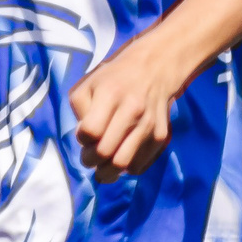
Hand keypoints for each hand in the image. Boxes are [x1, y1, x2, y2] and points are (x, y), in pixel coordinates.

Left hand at [70, 43, 180, 182]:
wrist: (155, 69)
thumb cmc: (114, 79)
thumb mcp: (88, 85)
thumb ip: (80, 111)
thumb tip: (86, 141)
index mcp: (111, 94)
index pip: (91, 131)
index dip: (82, 140)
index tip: (84, 136)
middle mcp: (132, 110)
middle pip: (105, 152)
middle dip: (91, 161)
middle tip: (90, 158)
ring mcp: (149, 124)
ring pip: (123, 164)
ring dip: (107, 172)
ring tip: (102, 168)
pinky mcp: (161, 136)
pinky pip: (139, 165)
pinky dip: (126, 168)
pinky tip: (121, 158)